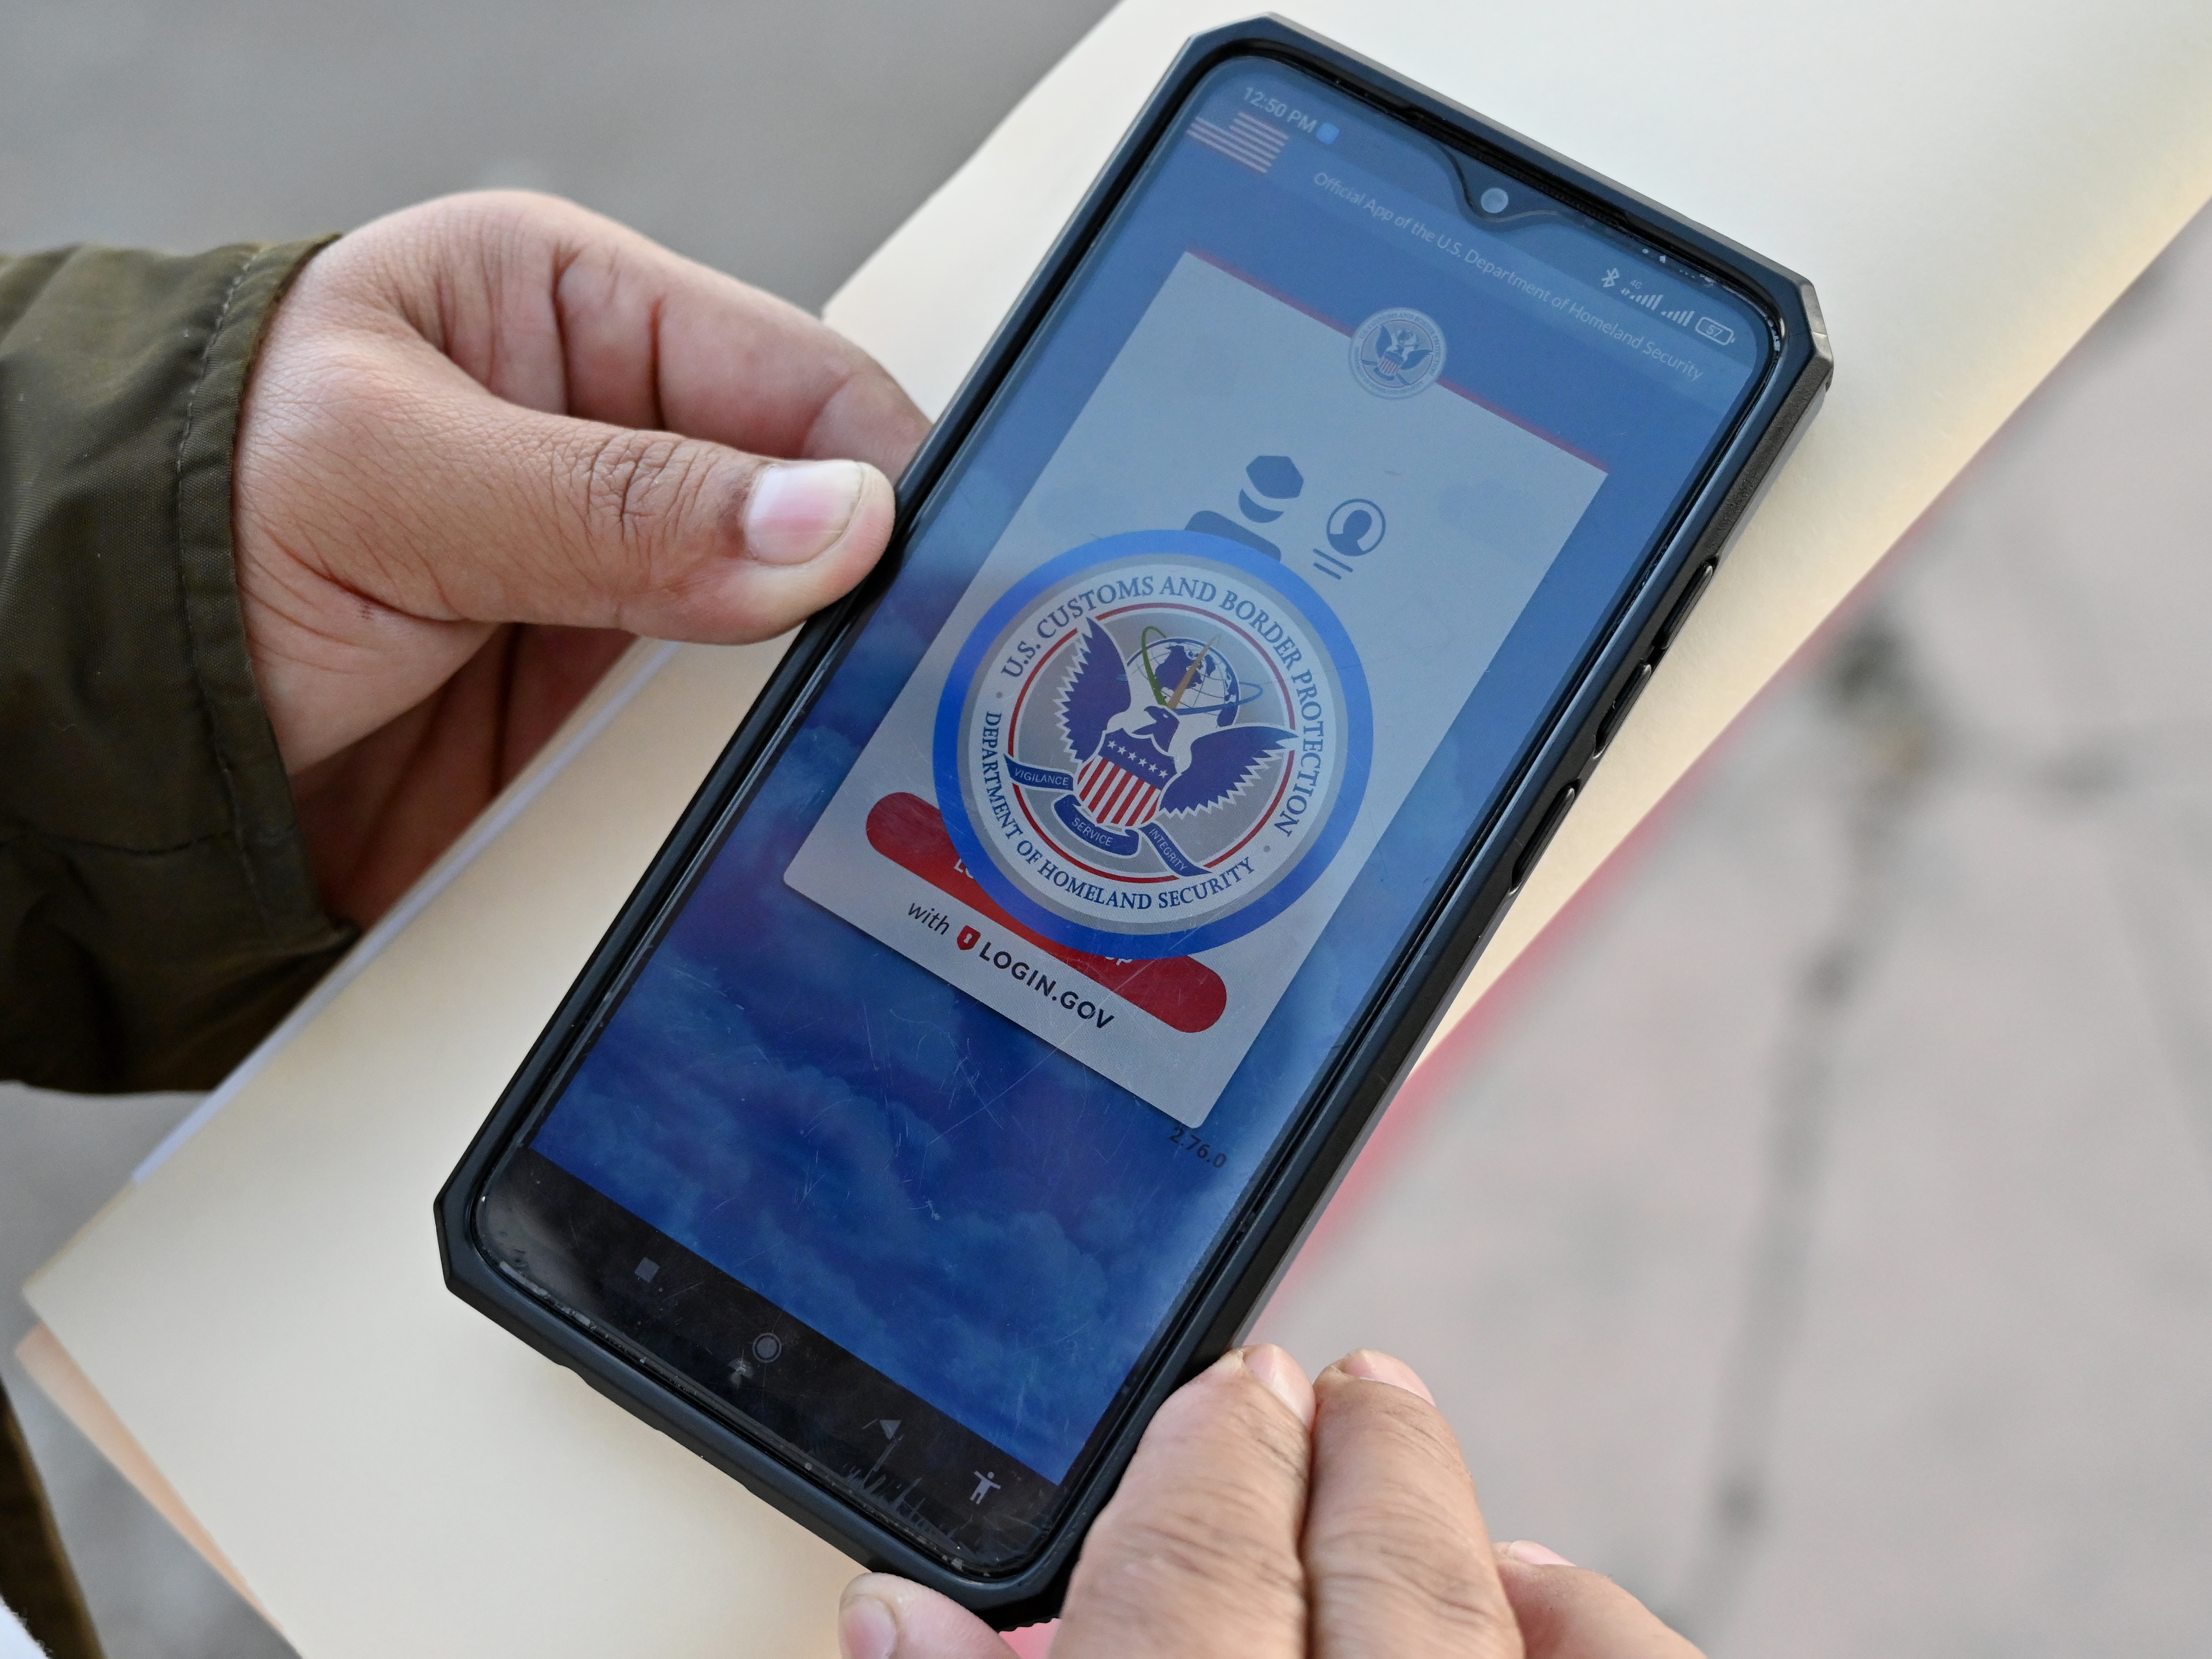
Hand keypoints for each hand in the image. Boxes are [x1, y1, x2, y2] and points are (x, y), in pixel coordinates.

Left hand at [234, 191, 927, 924]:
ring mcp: (615, 604)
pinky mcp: (597, 732)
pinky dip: (748, 790)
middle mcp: (614, 460)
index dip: (882, 466)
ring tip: (859, 762)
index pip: (793, 377)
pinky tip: (775, 814)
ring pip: (782, 651)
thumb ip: (616, 500)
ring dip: (808, 708)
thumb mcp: (391, 473)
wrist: (72, 732)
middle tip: (921, 680)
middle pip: (810, 524)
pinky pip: (715, 757)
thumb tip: (832, 521)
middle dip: (860, 599)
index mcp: (572, 322)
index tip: (937, 567)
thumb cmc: (185, 520)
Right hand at [839, 1347, 1701, 1658]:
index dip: (1190, 1479)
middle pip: (1368, 1573)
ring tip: (1387, 1434)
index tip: (1195, 1409)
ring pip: (1498, 1612)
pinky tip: (1539, 1584)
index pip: (1188, 1591)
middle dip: (1314, 1456)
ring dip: (1437, 1516)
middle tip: (1275, 1383)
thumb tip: (892, 1618)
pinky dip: (1589, 1619)